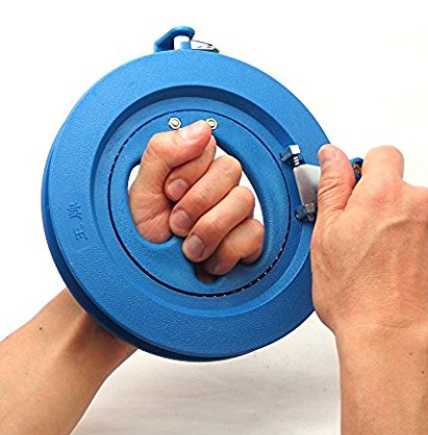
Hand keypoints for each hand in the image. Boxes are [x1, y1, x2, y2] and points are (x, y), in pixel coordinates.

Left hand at [128, 120, 263, 274]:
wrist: (149, 280)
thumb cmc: (142, 238)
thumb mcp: (141, 191)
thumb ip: (163, 152)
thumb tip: (201, 128)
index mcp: (190, 169)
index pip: (208, 146)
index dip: (187, 171)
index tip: (169, 193)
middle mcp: (217, 187)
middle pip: (230, 170)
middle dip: (196, 202)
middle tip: (176, 224)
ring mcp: (236, 213)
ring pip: (243, 201)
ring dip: (208, 230)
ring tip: (188, 247)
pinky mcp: (249, 239)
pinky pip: (254, 233)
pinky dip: (225, 251)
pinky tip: (208, 258)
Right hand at [311, 145, 427, 350]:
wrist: (393, 340)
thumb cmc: (356, 297)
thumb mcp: (326, 237)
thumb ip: (333, 188)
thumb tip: (332, 158)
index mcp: (384, 194)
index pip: (383, 156)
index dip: (370, 172)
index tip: (363, 193)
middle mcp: (422, 203)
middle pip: (406, 191)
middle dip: (389, 209)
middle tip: (369, 244)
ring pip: (427, 218)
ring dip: (413, 233)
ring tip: (392, 268)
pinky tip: (413, 276)